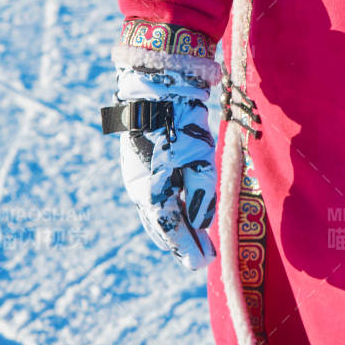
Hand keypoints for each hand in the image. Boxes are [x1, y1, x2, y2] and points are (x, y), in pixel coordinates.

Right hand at [102, 65, 217, 270]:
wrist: (157, 83)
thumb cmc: (177, 118)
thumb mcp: (195, 153)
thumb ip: (200, 188)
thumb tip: (201, 222)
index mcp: (149, 186)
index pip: (169, 226)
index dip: (187, 246)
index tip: (204, 262)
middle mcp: (141, 185)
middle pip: (161, 224)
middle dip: (182, 242)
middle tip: (202, 258)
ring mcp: (141, 175)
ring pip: (157, 212)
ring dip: (175, 228)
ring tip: (193, 242)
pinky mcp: (147, 164)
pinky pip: (157, 197)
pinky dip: (168, 210)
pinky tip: (180, 213)